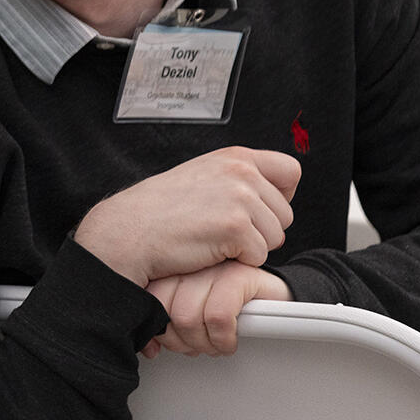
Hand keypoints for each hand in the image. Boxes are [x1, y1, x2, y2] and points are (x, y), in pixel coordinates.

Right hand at [73, 146, 299, 286]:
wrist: (128, 231)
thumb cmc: (159, 210)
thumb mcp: (202, 175)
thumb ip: (237, 178)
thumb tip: (273, 195)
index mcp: (235, 156)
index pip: (290, 172)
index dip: (278, 196)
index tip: (256, 209)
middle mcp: (241, 171)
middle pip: (285, 214)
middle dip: (260, 230)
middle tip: (221, 230)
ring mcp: (240, 198)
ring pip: (275, 238)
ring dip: (249, 247)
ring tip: (213, 239)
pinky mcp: (236, 227)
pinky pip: (258, 257)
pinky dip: (236, 262)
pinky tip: (209, 250)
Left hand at [141, 262, 290, 357]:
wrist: (273, 295)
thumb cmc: (229, 306)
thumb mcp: (188, 310)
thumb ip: (165, 320)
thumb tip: (149, 347)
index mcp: (172, 268)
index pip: (150, 302)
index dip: (162, 331)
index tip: (177, 341)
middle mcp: (190, 264)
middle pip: (167, 313)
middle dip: (183, 342)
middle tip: (200, 345)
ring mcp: (214, 267)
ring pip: (187, 317)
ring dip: (204, 344)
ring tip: (215, 344)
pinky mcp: (239, 275)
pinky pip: (218, 317)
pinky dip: (223, 340)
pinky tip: (229, 342)